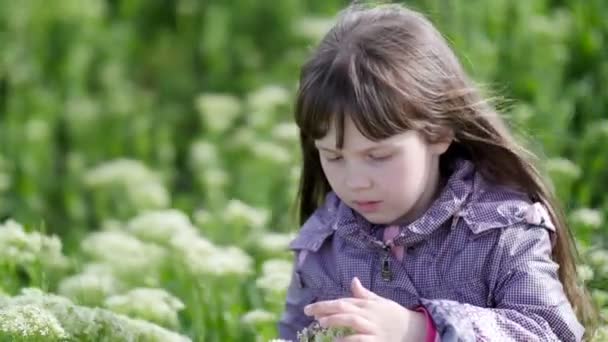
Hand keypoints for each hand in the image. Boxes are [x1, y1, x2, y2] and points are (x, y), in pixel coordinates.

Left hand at [303, 277, 427, 340]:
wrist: (415, 329)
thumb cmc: (394, 315)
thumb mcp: (379, 302)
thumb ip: (364, 294)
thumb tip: (353, 280)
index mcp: (366, 304)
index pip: (342, 301)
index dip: (325, 305)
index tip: (310, 309)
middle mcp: (368, 314)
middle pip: (344, 308)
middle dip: (325, 309)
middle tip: (309, 313)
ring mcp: (373, 327)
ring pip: (352, 321)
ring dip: (336, 321)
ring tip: (322, 324)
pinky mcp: (377, 341)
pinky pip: (361, 340)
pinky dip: (350, 340)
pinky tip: (339, 341)